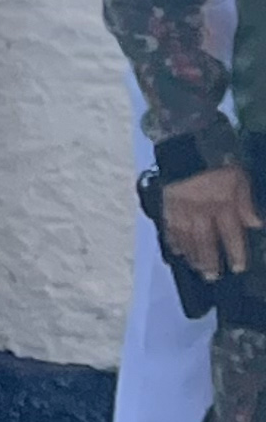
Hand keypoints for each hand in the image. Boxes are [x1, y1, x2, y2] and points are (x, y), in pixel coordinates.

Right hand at [164, 162, 258, 282]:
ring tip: (196, 268)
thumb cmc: (218, 160)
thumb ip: (246, 203)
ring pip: (187, 237)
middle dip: (210, 260)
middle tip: (212, 277)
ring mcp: (182, 209)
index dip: (234, 252)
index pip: (230, 234)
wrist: (186, 144)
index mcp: (222, 204)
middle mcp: (202, 211)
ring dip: (192, 255)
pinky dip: (172, 240)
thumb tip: (255, 224)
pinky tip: (175, 250)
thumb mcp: (240, 178)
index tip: (237, 268)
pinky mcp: (166, 204)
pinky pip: (169, 226)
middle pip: (206, 241)